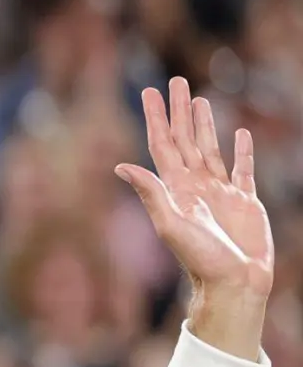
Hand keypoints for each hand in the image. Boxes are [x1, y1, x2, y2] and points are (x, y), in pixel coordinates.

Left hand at [116, 77, 272, 359]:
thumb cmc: (200, 260)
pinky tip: (240, 134)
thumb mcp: (171, 225)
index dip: (156, 118)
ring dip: (205, 124)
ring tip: (199, 99)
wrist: (232, 285)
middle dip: (179, 111)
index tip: (150, 91)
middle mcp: (195, 186)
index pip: (162, 144)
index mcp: (175, 189)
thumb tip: (121, 166)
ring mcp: (220, 192)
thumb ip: (150, 194)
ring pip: (210, 148)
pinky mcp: (245, 201)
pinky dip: (241, 150)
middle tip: (175, 81)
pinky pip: (242, 168)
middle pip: (185, 139)